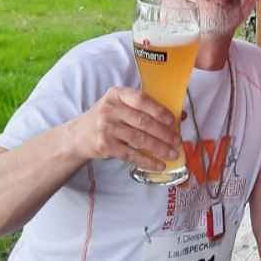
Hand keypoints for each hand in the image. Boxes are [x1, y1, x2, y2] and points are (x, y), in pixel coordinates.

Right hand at [68, 86, 182, 169]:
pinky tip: (159, 165)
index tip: (172, 119)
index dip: (158, 110)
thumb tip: (181, 115)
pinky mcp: (105, 146)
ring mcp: (106, 128)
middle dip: (164, 133)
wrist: (79, 135)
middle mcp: (110, 109)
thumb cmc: (107, 118)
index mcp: (117, 95)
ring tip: (172, 154)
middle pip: (143, 121)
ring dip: (159, 148)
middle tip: (177, 140)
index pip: (141, 99)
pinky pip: (131, 155)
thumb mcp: (121, 106)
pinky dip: (147, 161)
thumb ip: (147, 108)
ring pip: (139, 139)